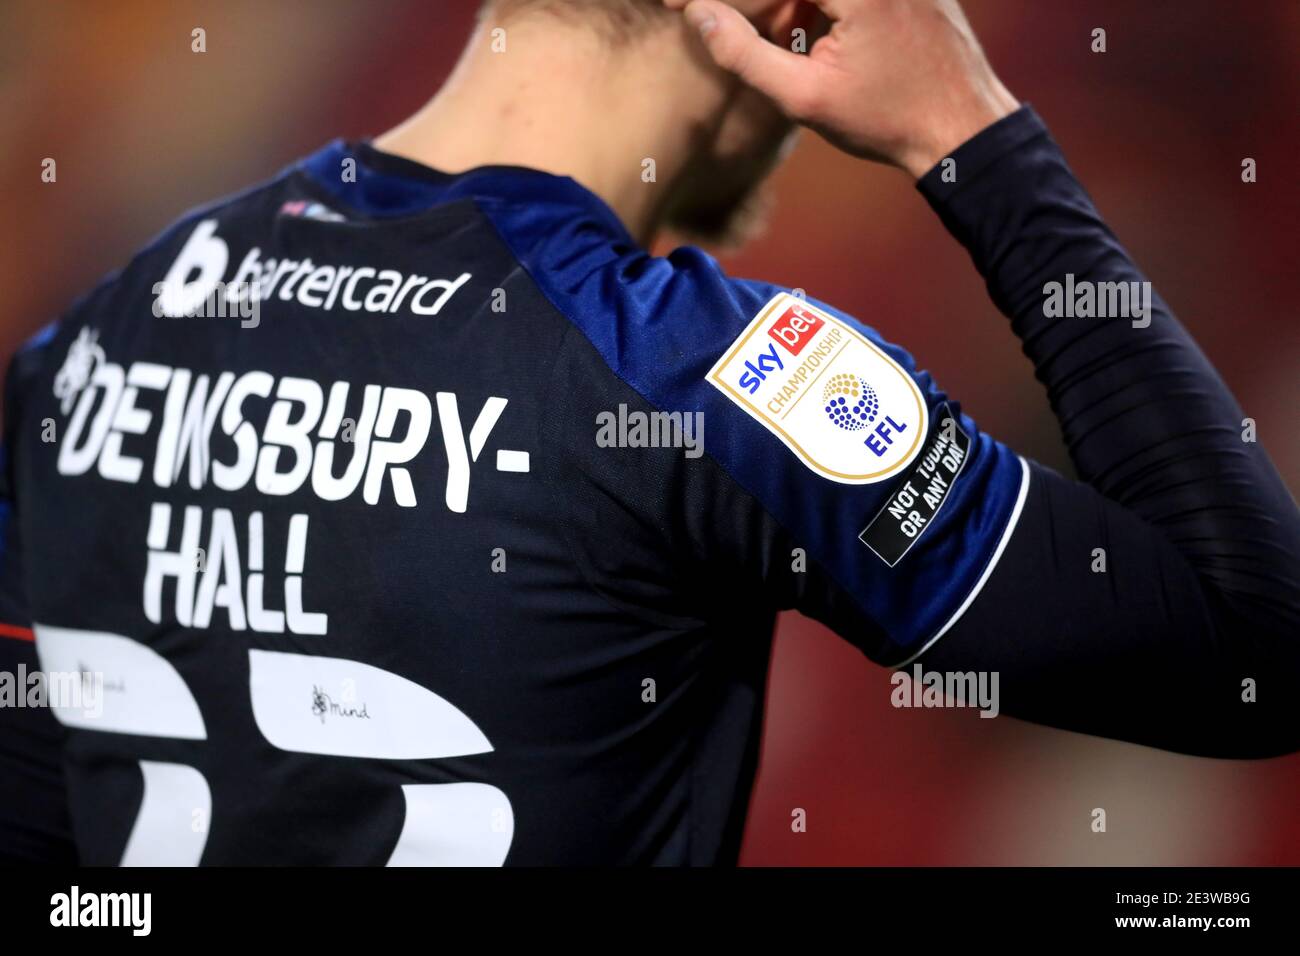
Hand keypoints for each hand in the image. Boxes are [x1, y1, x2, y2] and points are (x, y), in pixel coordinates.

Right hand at [663, 0, 1020, 176]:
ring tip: (765, 40)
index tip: (674, 3)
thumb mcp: (804, 95)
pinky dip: (809, 4)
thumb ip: (744, 53)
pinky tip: (801, 36)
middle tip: (704, 15)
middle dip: (751, 6)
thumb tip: (698, 16)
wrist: (964, 128)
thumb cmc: (888, 119)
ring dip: (780, 5)